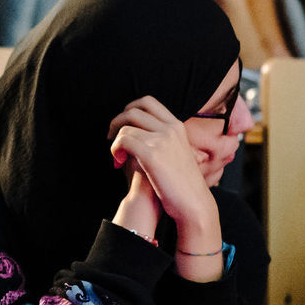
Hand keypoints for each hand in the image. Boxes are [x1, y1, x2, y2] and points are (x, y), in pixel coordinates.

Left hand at [107, 97, 219, 252]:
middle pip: (133, 110)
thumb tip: (134, 132)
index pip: (148, 102)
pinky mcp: (152, 154)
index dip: (129, 109)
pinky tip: (118, 162)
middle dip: (117, 121)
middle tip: (110, 137)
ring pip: (126, 127)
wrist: (193, 202)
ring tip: (117, 156)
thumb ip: (159, 140)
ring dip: (114, 140)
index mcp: (176, 126)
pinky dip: (115, 149)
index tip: (122, 125)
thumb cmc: (181, 183)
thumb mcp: (175, 153)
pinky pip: (123, 140)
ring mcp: (162, 140)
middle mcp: (170, 129)